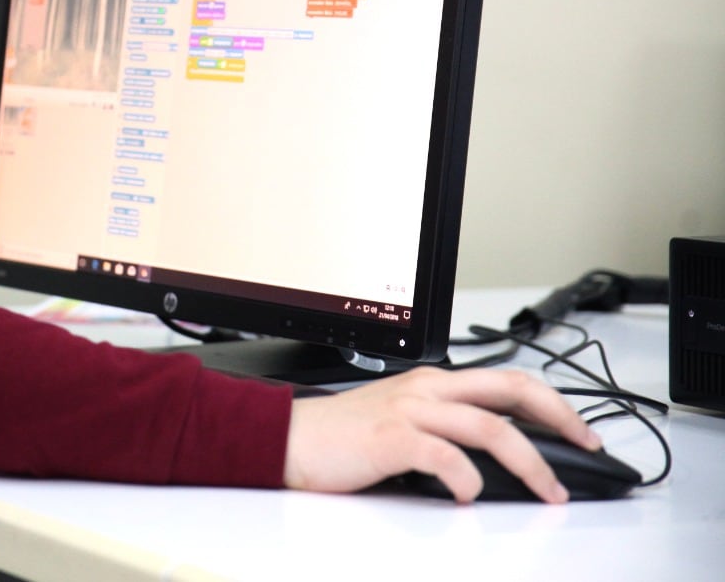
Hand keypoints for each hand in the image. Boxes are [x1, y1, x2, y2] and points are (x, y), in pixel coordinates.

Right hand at [283, 366, 601, 502]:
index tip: (580, 432)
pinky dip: (467, 479)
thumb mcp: (400, 419)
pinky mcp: (392, 438)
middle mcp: (427, 388)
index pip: (506, 380)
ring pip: (490, 427)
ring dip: (529, 463)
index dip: (553, 404)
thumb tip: (494, 455)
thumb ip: (442, 425)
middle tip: (585, 448)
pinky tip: (468, 495)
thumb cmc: (343, 436)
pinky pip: (445, 456)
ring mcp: (410, 410)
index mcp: (432, 380)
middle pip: (511, 390)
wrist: (290, 437)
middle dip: (559, 418)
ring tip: (546, 491)